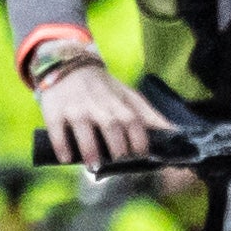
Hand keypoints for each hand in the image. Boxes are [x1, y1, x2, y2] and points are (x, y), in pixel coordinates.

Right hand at [34, 60, 162, 168]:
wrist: (68, 65)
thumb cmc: (103, 88)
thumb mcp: (127, 96)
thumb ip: (148, 115)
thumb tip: (174, 132)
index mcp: (118, 104)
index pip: (134, 122)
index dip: (140, 140)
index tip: (142, 155)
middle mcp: (98, 106)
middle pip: (112, 127)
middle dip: (118, 147)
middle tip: (119, 161)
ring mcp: (76, 109)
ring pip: (85, 130)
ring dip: (91, 150)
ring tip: (95, 166)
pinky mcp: (55, 112)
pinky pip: (58, 130)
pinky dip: (62, 146)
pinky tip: (66, 159)